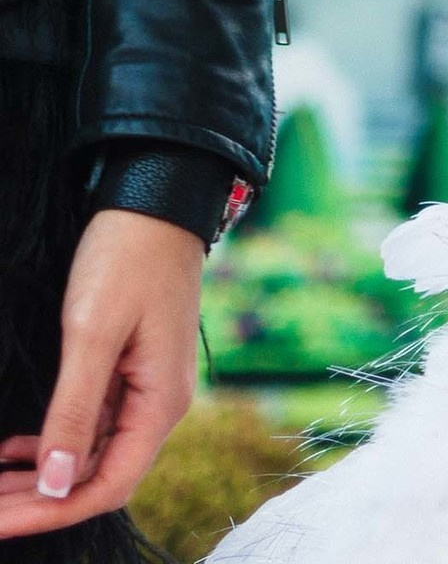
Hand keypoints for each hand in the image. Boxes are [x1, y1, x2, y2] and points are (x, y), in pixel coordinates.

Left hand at [0, 210, 204, 535]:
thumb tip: (58, 485)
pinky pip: (90, 428)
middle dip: (36, 502)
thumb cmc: (126, 261)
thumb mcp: (90, 333)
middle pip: (97, 478)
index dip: (50, 512)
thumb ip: (74, 411)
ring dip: (39, 478)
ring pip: (89, 456)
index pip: (107, 486)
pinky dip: (49, 446)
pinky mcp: (129, 373)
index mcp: (161, 403)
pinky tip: (12, 449)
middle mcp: (159, 406)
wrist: (155, 206)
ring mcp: (145, 390)